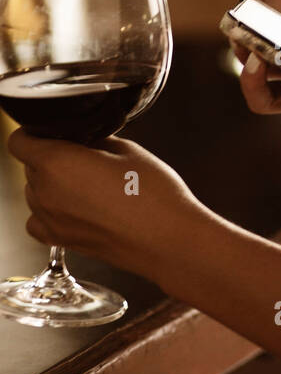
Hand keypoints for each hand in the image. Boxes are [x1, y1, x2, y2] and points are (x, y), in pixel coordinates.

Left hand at [7, 131, 213, 280]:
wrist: (168, 239)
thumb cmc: (153, 193)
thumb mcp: (126, 149)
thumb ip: (93, 141)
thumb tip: (82, 142)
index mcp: (56, 162)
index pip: (19, 141)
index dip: (34, 132)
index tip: (52, 132)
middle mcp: (45, 192)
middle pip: (31, 166)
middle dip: (51, 157)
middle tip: (86, 156)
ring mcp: (50, 220)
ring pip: (35, 191)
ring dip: (52, 183)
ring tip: (89, 183)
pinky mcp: (61, 241)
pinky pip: (39, 219)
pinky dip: (51, 210)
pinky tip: (77, 206)